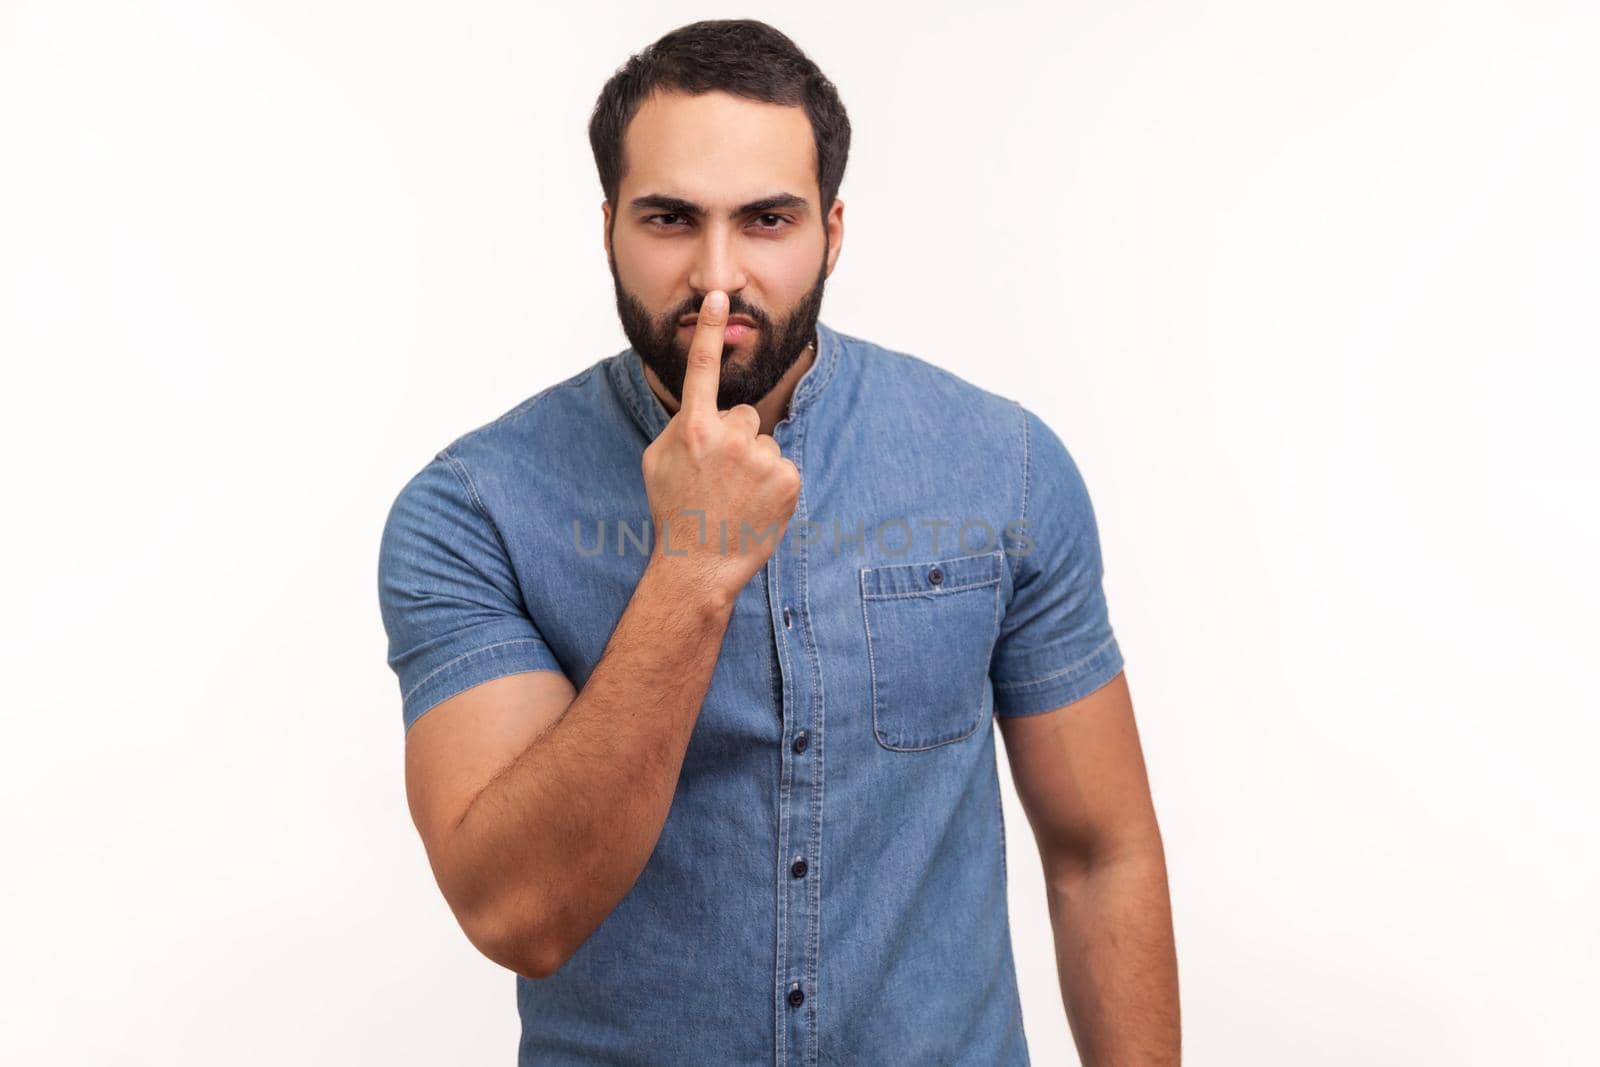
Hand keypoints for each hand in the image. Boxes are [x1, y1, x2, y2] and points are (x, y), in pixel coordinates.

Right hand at [640, 290, 801, 605]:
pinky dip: (772, 483)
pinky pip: (781, 465)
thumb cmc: (674, 511)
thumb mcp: (657, 461)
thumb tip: (700, 404)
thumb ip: (681, 424)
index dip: (712, 331)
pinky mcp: (788, 478)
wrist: (700, 565)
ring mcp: (761, 458)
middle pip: (741, 415)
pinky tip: (754, 505)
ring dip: (752, 462)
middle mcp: (729, 437)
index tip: (720, 298)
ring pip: (762, 441)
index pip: (704, 369)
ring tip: (734, 496)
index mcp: (693, 428)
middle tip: (717, 477)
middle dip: (733, 438)